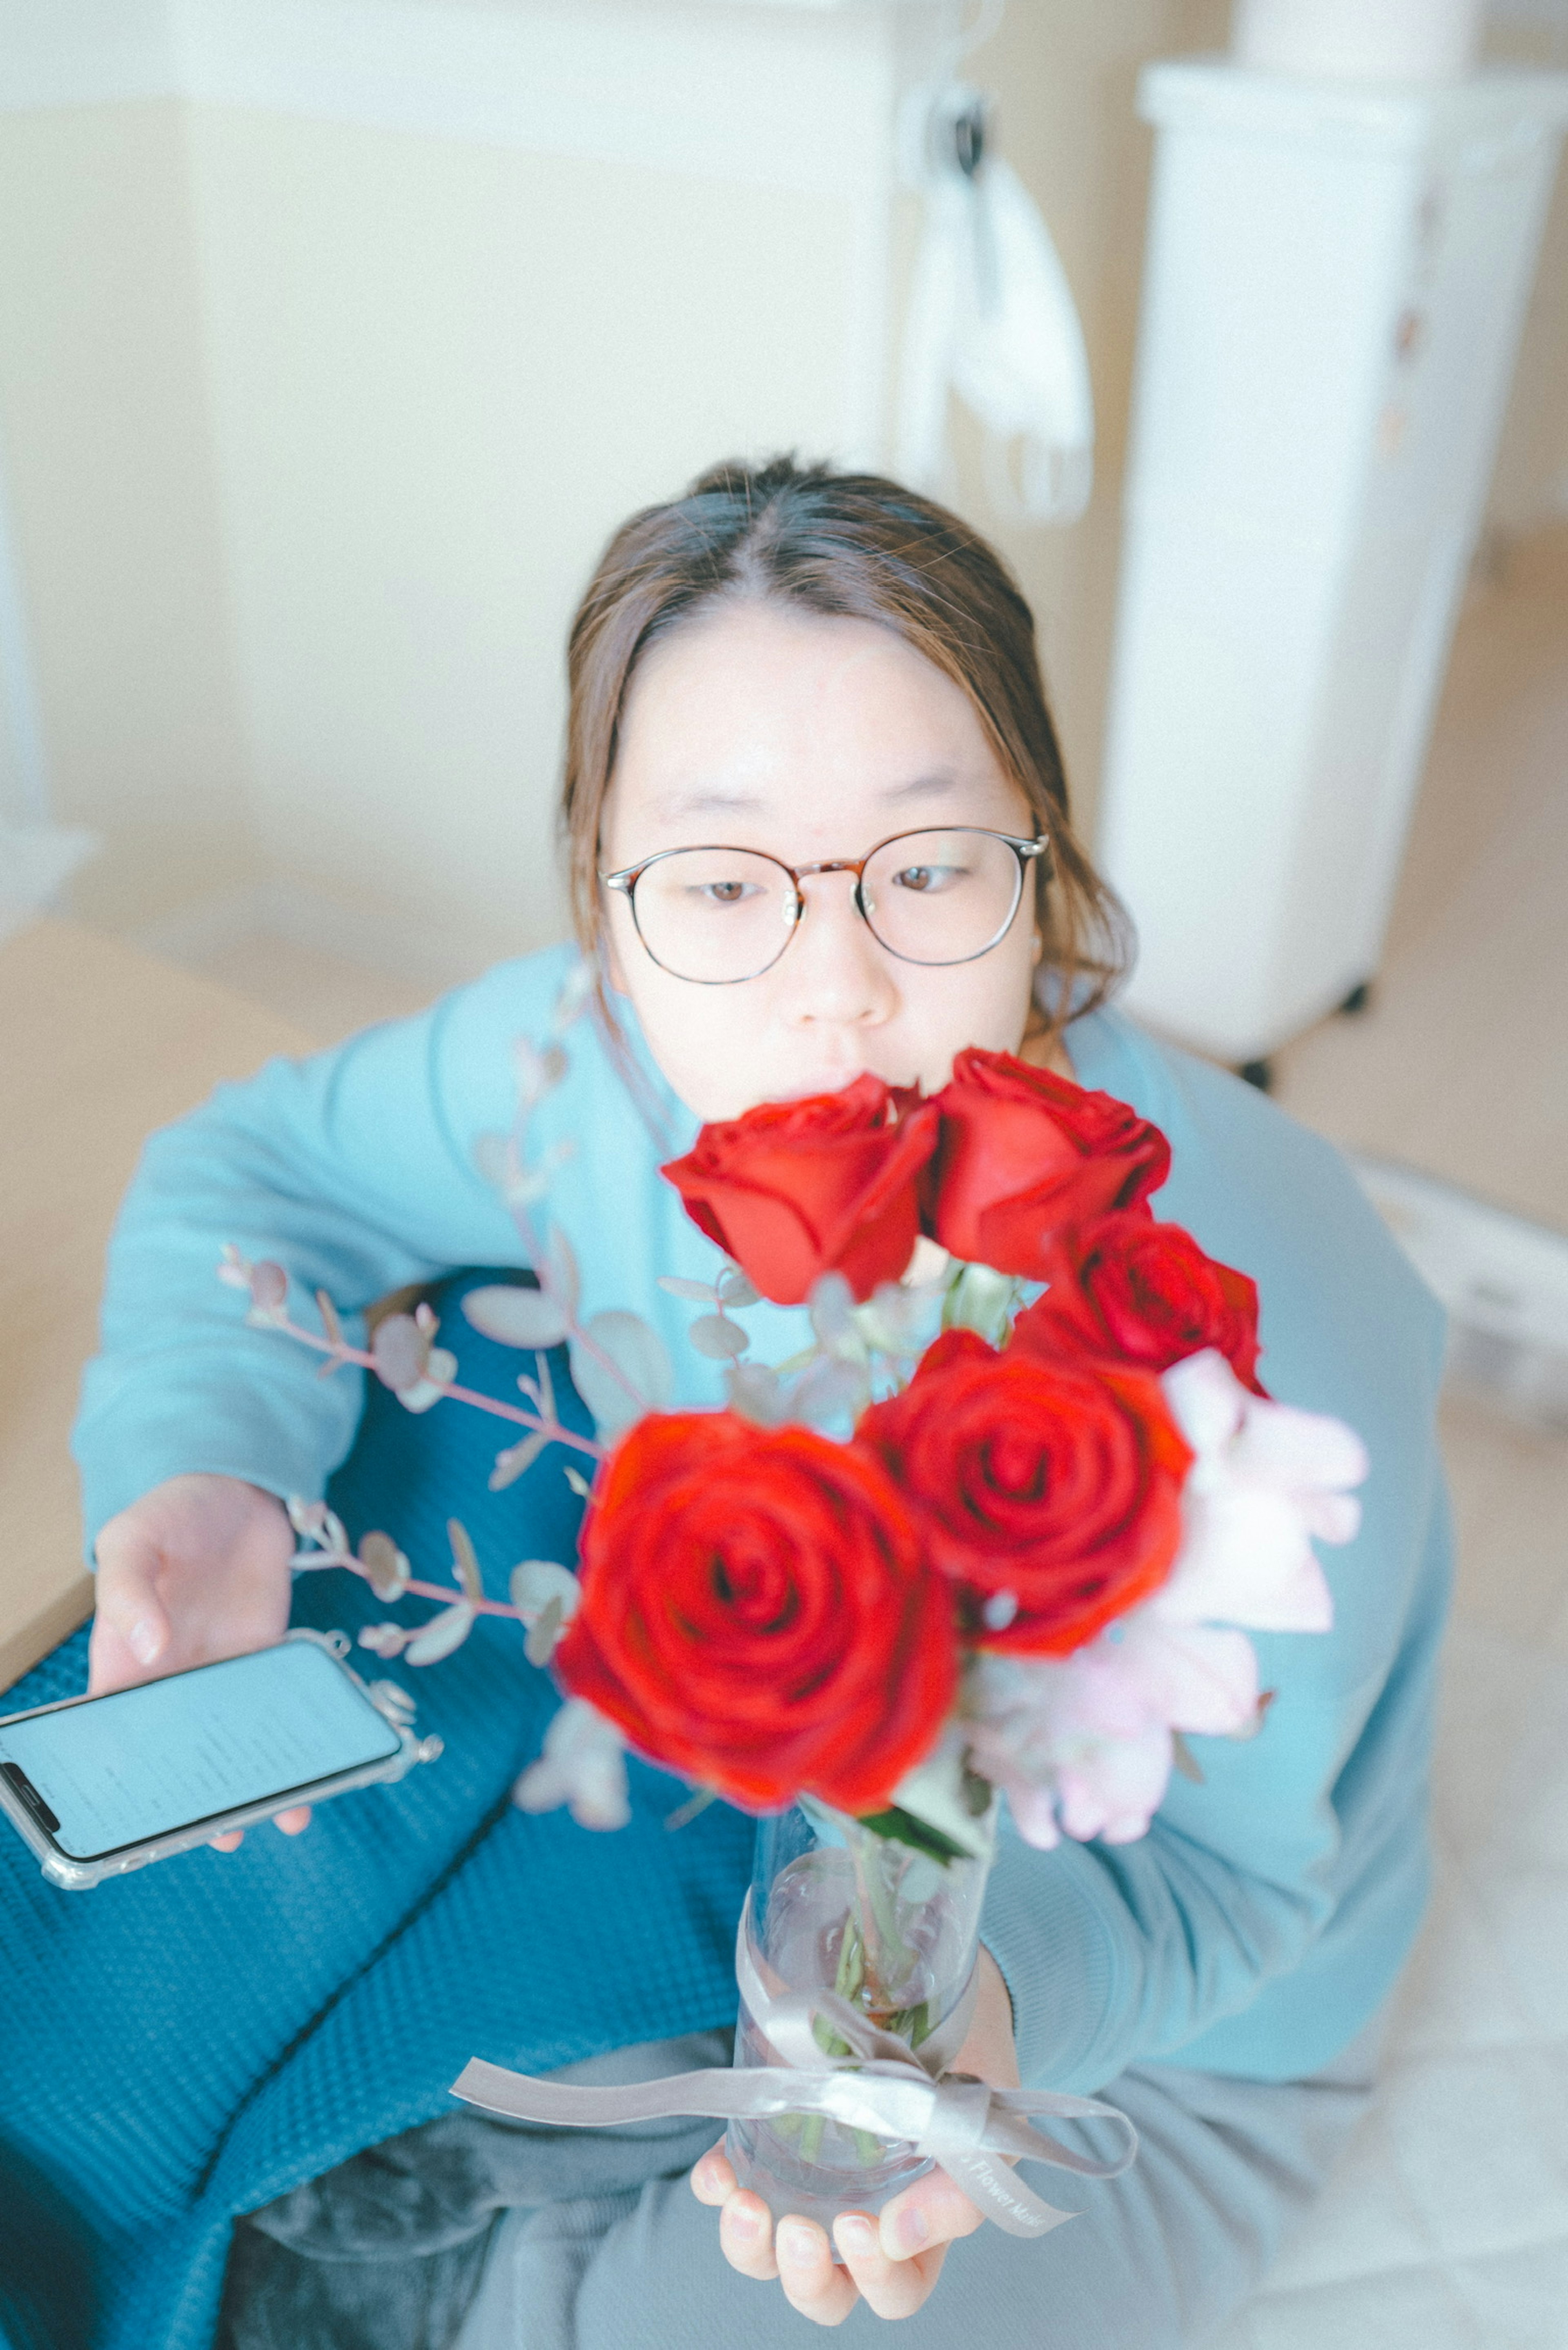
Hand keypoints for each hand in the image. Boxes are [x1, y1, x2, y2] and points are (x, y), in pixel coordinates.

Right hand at [90, 1473, 307, 1846]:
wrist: (236, 1487)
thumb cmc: (171, 1512)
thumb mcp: (133, 1538)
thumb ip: (128, 1590)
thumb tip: (147, 1646)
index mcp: (123, 1660)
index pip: (118, 1729)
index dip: (127, 1775)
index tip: (143, 1820)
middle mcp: (171, 1677)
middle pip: (180, 1749)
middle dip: (198, 1797)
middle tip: (221, 1837)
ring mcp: (221, 1670)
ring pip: (234, 1739)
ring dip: (254, 1779)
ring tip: (281, 1819)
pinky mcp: (266, 1656)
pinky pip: (278, 1708)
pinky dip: (294, 1739)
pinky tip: (316, 1767)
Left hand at [691, 1942, 1018, 2325]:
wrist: (932, 1995)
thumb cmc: (966, 2073)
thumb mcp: (982, 2129)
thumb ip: (959, 2191)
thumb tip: (897, 2236)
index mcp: (915, 2233)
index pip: (893, 2292)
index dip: (875, 2278)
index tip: (862, 2225)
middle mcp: (855, 2223)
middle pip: (821, 2291)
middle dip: (803, 2277)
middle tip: (799, 2231)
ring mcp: (805, 2187)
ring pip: (764, 2254)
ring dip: (746, 2244)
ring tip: (743, 2202)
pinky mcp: (765, 2144)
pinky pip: (727, 2185)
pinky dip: (714, 2186)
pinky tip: (716, 2169)